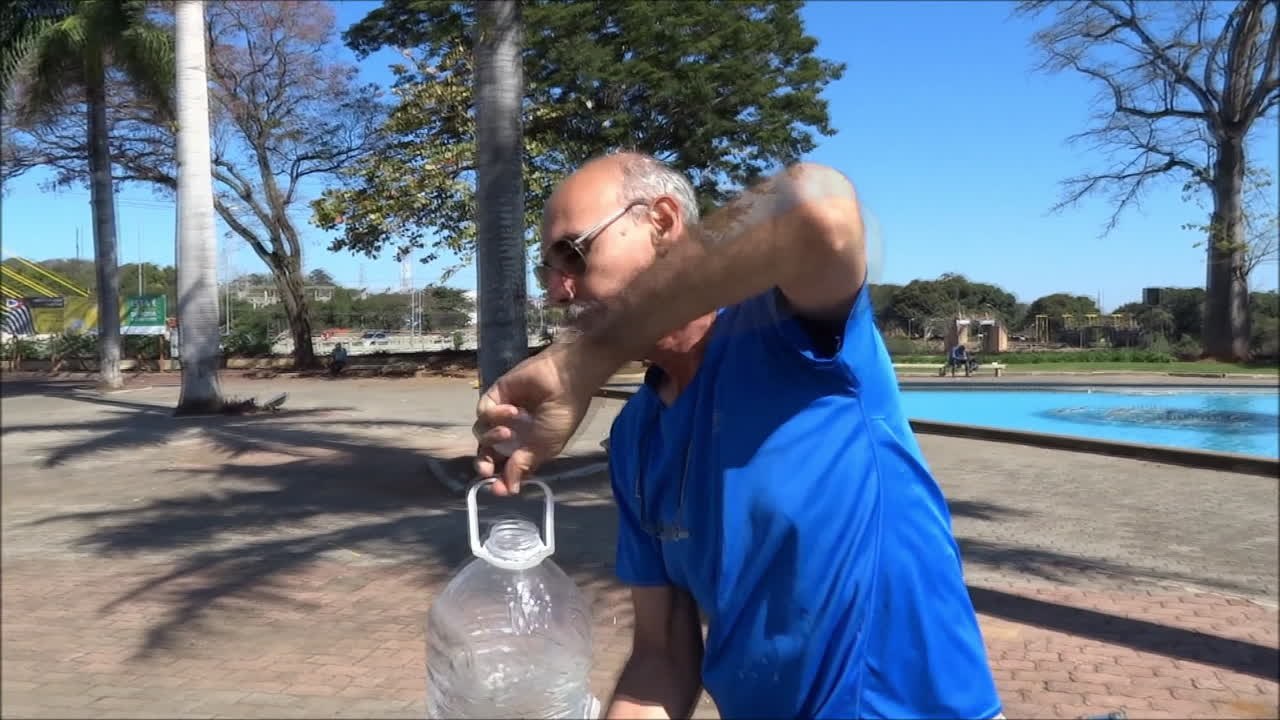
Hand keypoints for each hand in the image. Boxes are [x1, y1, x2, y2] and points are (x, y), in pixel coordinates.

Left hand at [473, 342, 614, 495]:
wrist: (565, 382)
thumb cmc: (562, 416)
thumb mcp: (545, 447)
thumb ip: (522, 466)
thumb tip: (510, 490)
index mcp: (527, 448)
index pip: (506, 468)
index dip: (499, 479)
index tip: (497, 489)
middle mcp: (512, 433)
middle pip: (487, 453)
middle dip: (484, 463)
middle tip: (486, 470)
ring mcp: (502, 414)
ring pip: (482, 434)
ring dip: (493, 437)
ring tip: (509, 432)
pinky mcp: (495, 396)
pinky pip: (483, 413)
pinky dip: (495, 415)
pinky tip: (513, 410)